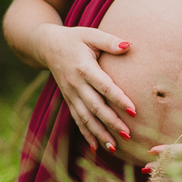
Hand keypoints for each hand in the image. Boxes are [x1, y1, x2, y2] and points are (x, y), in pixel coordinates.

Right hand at [35, 24, 135, 153]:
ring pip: (85, 118)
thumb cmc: (74, 39)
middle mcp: (75, 84)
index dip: (118, 99)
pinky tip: (97, 147)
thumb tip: (129, 46)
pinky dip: (87, 134)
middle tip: (127, 135)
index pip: (104, 86)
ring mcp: (70, 94)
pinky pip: (78, 120)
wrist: (47, 46)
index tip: (133, 111)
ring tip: (114, 147)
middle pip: (95, 107)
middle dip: (111, 122)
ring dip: (99, 133)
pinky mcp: (68, 100)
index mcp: (83, 67)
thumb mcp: (90, 34)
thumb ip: (109, 41)